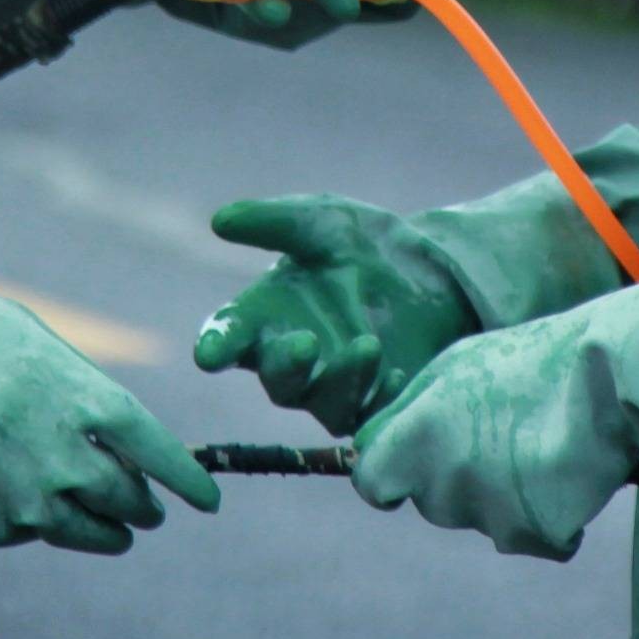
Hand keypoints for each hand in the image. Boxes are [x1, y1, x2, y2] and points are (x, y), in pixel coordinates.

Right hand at [0, 276, 218, 553]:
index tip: (206, 500)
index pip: (160, 455)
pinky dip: (17, 523)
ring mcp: (21, 497)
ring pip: (78, 532)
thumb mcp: (38, 343)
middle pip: (126, 503)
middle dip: (138, 509)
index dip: (188, 481)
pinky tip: (6, 496)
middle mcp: (64, 457)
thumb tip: (112, 436)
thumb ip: (80, 391)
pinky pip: (15, 535)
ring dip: (94, 531)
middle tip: (142, 511)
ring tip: (103, 528)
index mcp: (88, 400)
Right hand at [193, 196, 476, 432]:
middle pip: (277, 380)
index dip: (216, 344)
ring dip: (344, 379)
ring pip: (327, 404)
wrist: (430, 266)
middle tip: (306, 341)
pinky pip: (373, 417)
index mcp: (265, 317)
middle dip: (287, 365)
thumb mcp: (322, 220)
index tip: (209, 353)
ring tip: (369, 343)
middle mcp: (293, 361)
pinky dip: (383, 400)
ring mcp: (334, 389)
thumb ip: (275, 223)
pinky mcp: (376, 404)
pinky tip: (398, 375)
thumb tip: (220, 220)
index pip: (228, 335)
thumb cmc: (358, 245)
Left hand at [351, 259, 638, 560]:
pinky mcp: (535, 535)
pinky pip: (529, 536)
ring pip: (481, 519)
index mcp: (417, 436)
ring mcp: (490, 514)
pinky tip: (566, 474)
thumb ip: (409, 412)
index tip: (408, 467)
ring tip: (540, 446)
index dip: (388, 477)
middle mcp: (446, 482)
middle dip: (456, 478)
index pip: (373, 484)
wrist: (612, 373)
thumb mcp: (454, 366)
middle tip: (499, 436)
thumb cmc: (530, 359)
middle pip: (431, 502)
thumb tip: (373, 449)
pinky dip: (547, 516)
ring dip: (502, 496)